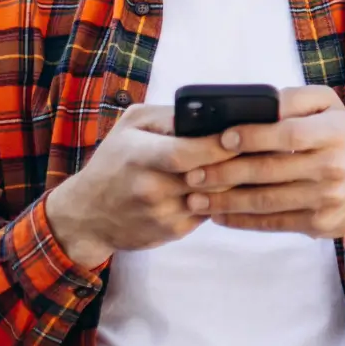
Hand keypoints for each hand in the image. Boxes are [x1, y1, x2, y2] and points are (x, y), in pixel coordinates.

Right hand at [46, 104, 239, 266]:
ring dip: (232, 183)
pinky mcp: (172, 232)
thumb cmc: (113, 161)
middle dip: (235, 163)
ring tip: (249, 164)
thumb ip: (168, 116)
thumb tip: (206, 113)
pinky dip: (219, 198)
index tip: (239, 135)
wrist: (87, 214)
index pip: (186, 153)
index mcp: (139, 156)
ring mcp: (162, 214)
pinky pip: (207, 213)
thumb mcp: (131, 125)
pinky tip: (226, 185)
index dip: (216, 145)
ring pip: (213, 197)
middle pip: (207, 177)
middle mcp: (151, 189)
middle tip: (257, 149)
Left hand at [181, 85, 344, 237]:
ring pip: (266, 200)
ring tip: (195, 198)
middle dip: (225, 173)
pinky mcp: (318, 224)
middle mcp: (331, 166)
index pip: (287, 134)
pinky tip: (219, 216)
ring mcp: (326, 198)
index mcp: (332, 131)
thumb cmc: (341, 140)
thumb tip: (256, 103)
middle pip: (269, 170)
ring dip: (226, 201)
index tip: (221, 138)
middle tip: (193, 174)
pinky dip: (243, 221)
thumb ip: (294, 100)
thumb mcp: (328, 107)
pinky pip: (274, 222)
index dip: (252, 136)